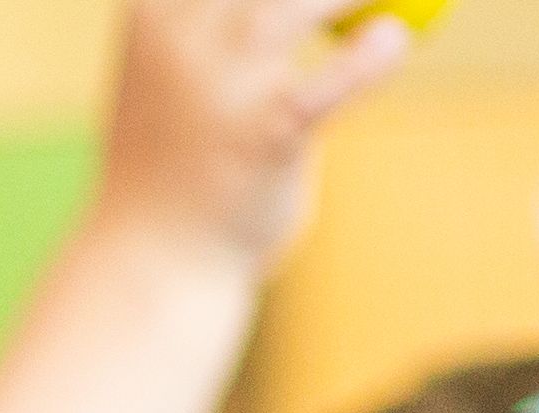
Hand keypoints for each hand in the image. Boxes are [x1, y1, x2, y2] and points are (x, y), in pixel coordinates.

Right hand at [97, 0, 413, 271]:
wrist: (148, 260)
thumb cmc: (174, 157)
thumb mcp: (180, 64)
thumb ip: (231, 17)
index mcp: (156, 5)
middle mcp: (182, 30)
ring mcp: (222, 81)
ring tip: (387, 2)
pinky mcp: (265, 133)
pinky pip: (342, 74)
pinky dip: (378, 52)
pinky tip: (390, 42)